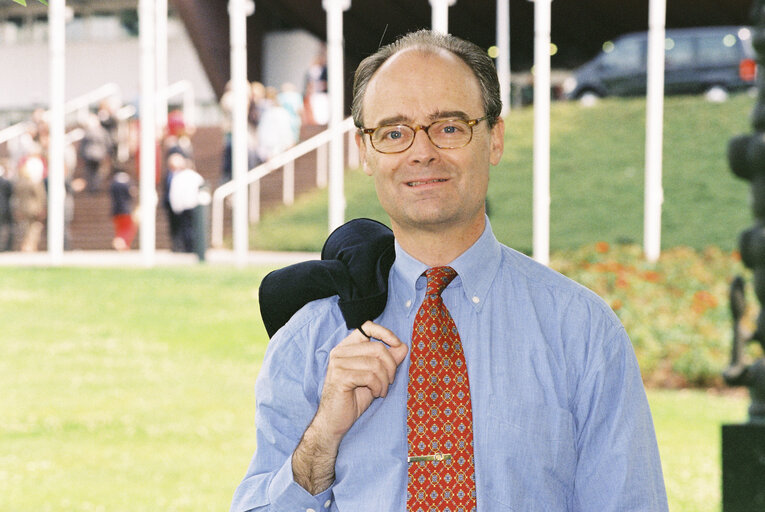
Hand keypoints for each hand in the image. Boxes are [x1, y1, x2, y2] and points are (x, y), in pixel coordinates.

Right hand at [315, 320, 407, 440]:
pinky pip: (370, 376)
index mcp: (347, 347)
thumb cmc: (354, 399)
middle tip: (390, 381)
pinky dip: (378, 386)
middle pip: (378, 347)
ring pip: (375, 363)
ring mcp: (338, 363)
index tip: (398, 345)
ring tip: (382, 390)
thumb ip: (387, 361)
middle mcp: (340, 351)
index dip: (386, 333)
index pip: (367, 326)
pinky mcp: (340, 376)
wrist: (335, 421)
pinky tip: (376, 394)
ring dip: (385, 380)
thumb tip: (403, 346)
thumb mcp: (375, 377)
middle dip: (391, 366)